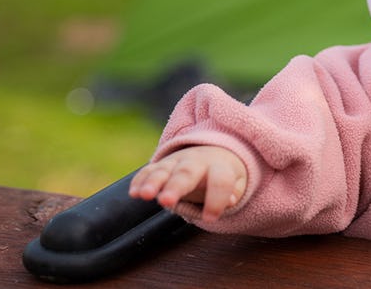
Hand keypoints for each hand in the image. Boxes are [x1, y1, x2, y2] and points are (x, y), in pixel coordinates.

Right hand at [129, 146, 246, 221]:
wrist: (213, 152)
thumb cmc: (224, 176)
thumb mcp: (236, 183)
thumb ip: (233, 192)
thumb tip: (230, 201)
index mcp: (219, 166)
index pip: (220, 181)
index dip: (216, 200)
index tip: (210, 218)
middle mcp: (196, 162)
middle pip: (186, 173)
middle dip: (175, 187)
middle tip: (166, 201)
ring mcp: (176, 162)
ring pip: (163, 170)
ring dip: (152, 182)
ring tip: (143, 195)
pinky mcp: (160, 166)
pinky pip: (148, 171)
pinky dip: (140, 180)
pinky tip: (133, 193)